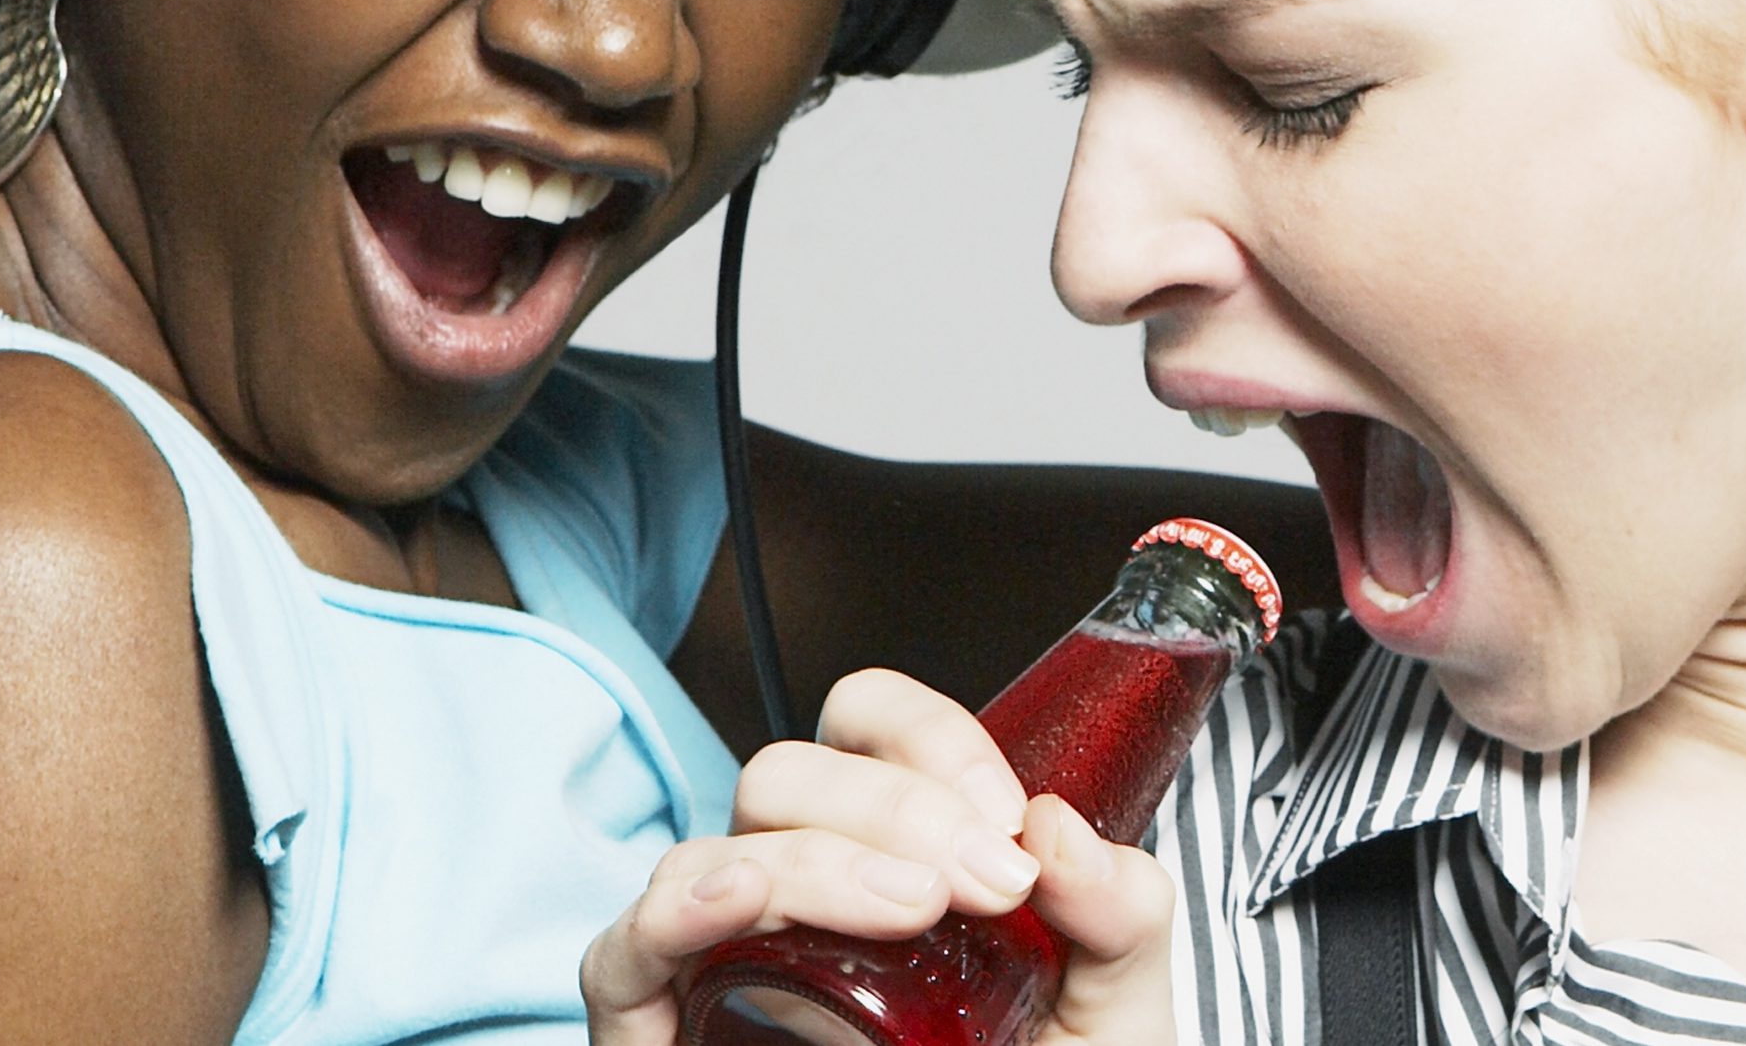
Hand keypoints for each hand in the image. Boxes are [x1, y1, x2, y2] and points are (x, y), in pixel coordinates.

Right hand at [580, 668, 1175, 1045]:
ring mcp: (720, 965)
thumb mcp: (1110, 1020)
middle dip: (895, 808)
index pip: (867, 729)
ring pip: (715, 847)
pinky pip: (623, 952)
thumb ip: (1121, 920)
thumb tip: (1061, 828)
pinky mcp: (661, 1035)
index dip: (930, 742)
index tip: (1011, 817)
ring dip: (815, 857)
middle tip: (992, 884)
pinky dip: (677, 910)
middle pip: (789, 774)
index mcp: (888, 858)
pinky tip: (737, 896)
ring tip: (915, 908)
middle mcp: (794, 897)